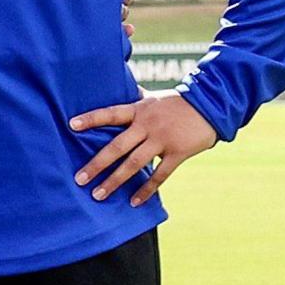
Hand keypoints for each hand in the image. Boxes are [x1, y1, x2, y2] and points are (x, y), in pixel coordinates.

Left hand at [71, 92, 218, 204]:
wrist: (213, 104)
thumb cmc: (178, 102)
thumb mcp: (154, 97)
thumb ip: (136, 97)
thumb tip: (117, 82)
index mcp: (139, 110)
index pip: (111, 114)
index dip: (91, 119)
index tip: (71, 125)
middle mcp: (147, 125)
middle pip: (117, 147)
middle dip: (97, 164)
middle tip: (80, 179)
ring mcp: (162, 140)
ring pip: (134, 164)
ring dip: (115, 181)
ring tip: (98, 195)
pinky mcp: (178, 152)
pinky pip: (160, 175)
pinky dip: (146, 189)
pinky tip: (133, 202)